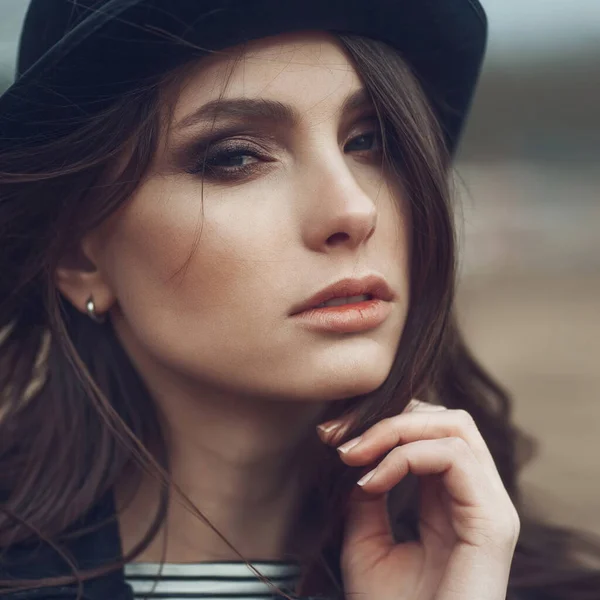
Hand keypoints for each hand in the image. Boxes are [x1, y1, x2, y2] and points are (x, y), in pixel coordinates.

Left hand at [317, 400, 519, 599]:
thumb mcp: (365, 541)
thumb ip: (367, 494)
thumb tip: (358, 454)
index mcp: (452, 501)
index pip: (430, 432)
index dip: (383, 422)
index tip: (332, 434)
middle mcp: (478, 497)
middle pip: (446, 419)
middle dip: (388, 416)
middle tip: (339, 437)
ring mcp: (491, 507)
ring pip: (454, 427)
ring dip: (394, 430)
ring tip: (352, 455)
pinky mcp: (494, 522)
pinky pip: (454, 458)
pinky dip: (405, 456)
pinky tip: (371, 481)